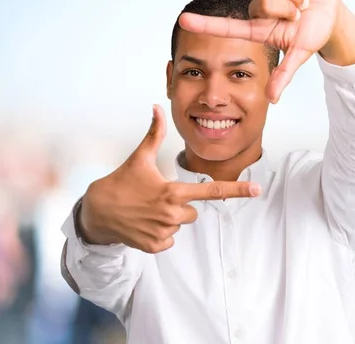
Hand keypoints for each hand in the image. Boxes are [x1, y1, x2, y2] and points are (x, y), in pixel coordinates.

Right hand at [80, 105, 261, 252]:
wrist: (97, 212)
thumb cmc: (121, 182)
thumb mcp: (139, 158)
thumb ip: (154, 134)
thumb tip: (157, 108)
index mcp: (173, 192)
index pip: (211, 191)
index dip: (236, 189)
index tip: (257, 189)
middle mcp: (171, 214)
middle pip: (193, 212)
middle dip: (180, 205)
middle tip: (157, 198)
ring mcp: (163, 232)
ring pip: (180, 225)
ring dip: (168, 219)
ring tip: (147, 211)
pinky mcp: (155, 246)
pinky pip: (169, 240)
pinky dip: (159, 233)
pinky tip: (144, 224)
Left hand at [179, 0, 340, 102]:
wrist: (331, 13)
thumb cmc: (313, 34)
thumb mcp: (299, 54)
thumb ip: (283, 75)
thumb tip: (272, 100)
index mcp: (258, 29)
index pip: (226, 27)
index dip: (205, 25)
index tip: (183, 21)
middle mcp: (257, 8)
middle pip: (263, 2)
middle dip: (287, 8)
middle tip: (298, 14)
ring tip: (302, 2)